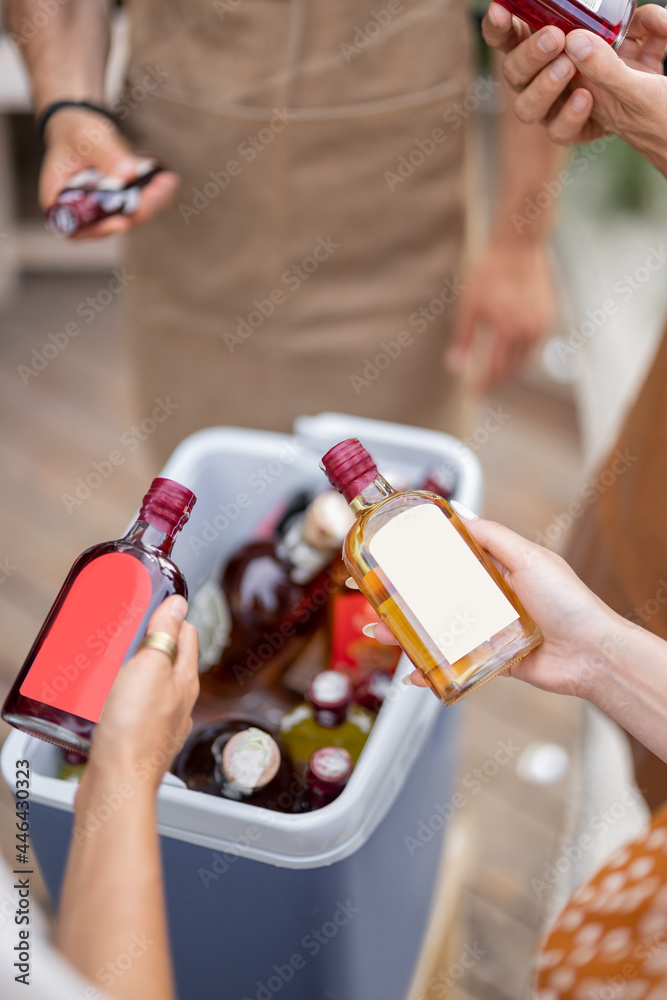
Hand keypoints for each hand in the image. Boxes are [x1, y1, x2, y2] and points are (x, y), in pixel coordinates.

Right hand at [40, 108, 179, 237]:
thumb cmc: (74, 135)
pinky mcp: (121, 207)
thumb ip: (104, 155)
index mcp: (60, 202)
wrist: (83, 131)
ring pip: (129, 218)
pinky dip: (155, 196)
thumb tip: (127, 173)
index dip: (99, 230)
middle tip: (155, 192)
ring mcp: (103, 213)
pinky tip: (167, 180)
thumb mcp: (85, 138)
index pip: (76, 228)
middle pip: (110, 224)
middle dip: (136, 212)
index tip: (123, 222)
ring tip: (165, 182)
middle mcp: (82, 214)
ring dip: (150, 204)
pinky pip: (140, 207)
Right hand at [82, 595, 199, 793]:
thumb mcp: (150, 668)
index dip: (172, 616)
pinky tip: (103, 699)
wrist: (116, 786)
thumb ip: (165, 636)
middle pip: (168, 661)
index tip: (153, 604)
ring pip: (149, 686)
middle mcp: (178, 703)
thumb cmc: (135, 730)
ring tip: (110, 662)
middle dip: (149, 643)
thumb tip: (179, 605)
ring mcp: (159, 724)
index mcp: (185, 680)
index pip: (188, 635)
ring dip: (132, 671)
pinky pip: (131, 710)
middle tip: (126, 631)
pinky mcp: (137, 741)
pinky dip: (119, 698)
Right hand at [372, 517, 624, 699]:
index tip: (388, 553)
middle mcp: (488, 599)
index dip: (417, 556)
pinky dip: (431, 670)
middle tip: (367, 593)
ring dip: (404, 633)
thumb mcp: (530, 558)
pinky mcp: (490, 660)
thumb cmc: (569, 603)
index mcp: (496, 570)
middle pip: (433, 596)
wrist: (592, 654)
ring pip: (436, 630)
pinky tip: (412, 674)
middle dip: (398, 596)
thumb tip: (462, 518)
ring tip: (377, 631)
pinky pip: (454, 664)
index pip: (449, 557)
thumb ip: (495, 538)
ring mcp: (486, 631)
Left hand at [447, 238, 555, 389]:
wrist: (519, 246)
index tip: (473, 392)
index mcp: (508, 331)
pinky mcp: (548, 316)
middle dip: (497, 381)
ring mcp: (541, 325)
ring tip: (495, 374)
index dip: (484, 384)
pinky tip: (510, 353)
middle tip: (483, 388)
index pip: (495, 370)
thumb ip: (463, 339)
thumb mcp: (469, 306)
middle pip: (512, 369)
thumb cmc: (489, 273)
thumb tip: (454, 367)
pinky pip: (534, 345)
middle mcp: (528, 332)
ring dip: (510, 369)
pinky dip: (521, 354)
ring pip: (525, 359)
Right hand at [481, 2, 666, 158]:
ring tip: (568, 68)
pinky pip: (558, 131)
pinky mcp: (567, 131)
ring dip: (544, 86)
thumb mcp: (632, 32)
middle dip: (529, 55)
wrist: (648, 100)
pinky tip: (587, 97)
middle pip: (512, 71)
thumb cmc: (630, 57)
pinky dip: (570, 115)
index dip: (497, 27)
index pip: (507, 37)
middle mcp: (537, 79)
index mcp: (540, 48)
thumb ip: (634, 21)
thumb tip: (640, 16)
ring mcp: (549, 108)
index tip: (500, 10)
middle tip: (555, 38)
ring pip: (526, 108)